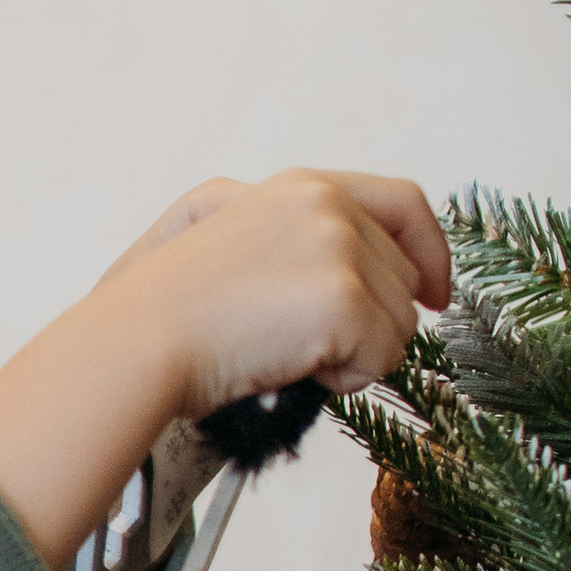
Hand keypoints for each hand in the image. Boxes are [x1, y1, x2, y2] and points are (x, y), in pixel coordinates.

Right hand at [103, 169, 451, 413]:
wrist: (136, 342)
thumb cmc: (154, 311)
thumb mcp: (213, 233)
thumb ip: (278, 232)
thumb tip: (327, 268)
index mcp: (301, 187)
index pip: (403, 204)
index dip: (429, 251)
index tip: (434, 294)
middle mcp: (329, 206)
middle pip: (404, 280)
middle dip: (370, 327)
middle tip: (305, 351)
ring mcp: (340, 249)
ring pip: (401, 325)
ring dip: (354, 357)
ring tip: (285, 357)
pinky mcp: (344, 299)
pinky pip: (383, 359)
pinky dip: (346, 382)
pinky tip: (290, 370)